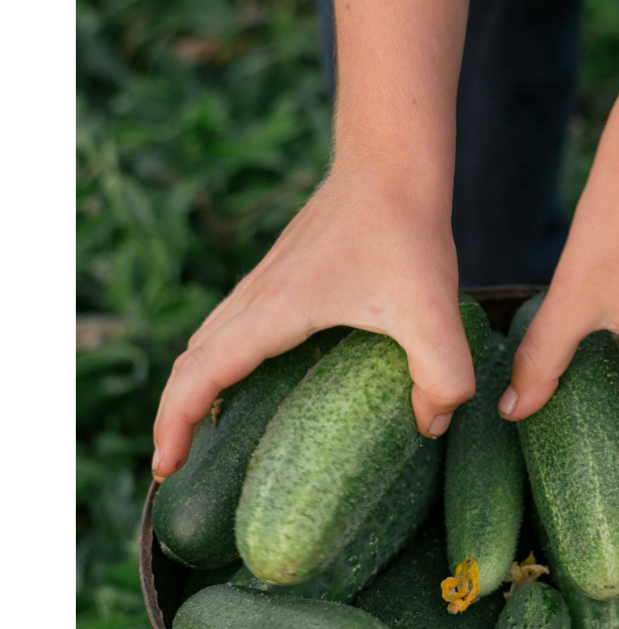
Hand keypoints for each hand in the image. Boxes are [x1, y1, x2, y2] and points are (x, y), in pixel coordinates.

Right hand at [151, 161, 475, 477]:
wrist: (392, 162)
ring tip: (203, 429)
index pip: (201, 375)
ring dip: (194, 385)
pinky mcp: (282, 275)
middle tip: (174, 464)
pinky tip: (249, 379)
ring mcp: (265, 284)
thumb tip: (430, 423)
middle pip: (190, 362)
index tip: (166, 466)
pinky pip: (231, 326)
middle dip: (174, 415)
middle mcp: (256, 298)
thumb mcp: (436, 313)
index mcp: (274, 313)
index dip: (175, 424)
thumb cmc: (405, 232)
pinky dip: (220, 360)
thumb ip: (443, 377)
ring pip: (207, 341)